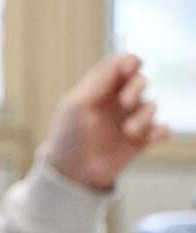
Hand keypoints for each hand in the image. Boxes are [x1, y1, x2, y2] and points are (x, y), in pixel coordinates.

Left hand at [44, 54, 169, 190]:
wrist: (73, 171)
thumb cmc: (69, 135)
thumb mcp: (77, 105)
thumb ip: (98, 82)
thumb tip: (119, 60)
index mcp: (100, 88)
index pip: (120, 65)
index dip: (129, 62)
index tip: (129, 69)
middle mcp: (117, 100)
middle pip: (140, 79)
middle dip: (137, 86)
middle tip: (126, 102)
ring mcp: (130, 119)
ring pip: (152, 105)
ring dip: (144, 115)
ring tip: (129, 131)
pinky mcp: (141, 140)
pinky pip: (162, 129)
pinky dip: (160, 131)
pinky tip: (151, 137)